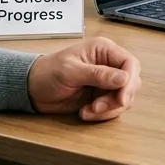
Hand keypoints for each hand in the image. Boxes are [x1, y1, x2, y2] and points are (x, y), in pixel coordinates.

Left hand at [27, 37, 141, 121]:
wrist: (33, 89)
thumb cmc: (47, 73)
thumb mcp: (71, 72)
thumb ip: (98, 74)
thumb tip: (124, 78)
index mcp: (104, 50)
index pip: (130, 63)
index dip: (130, 82)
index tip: (121, 99)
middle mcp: (109, 64)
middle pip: (131, 82)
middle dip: (118, 99)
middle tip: (98, 107)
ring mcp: (106, 82)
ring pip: (125, 98)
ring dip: (109, 109)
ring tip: (88, 111)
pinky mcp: (102, 96)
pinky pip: (113, 107)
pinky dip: (103, 114)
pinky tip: (85, 112)